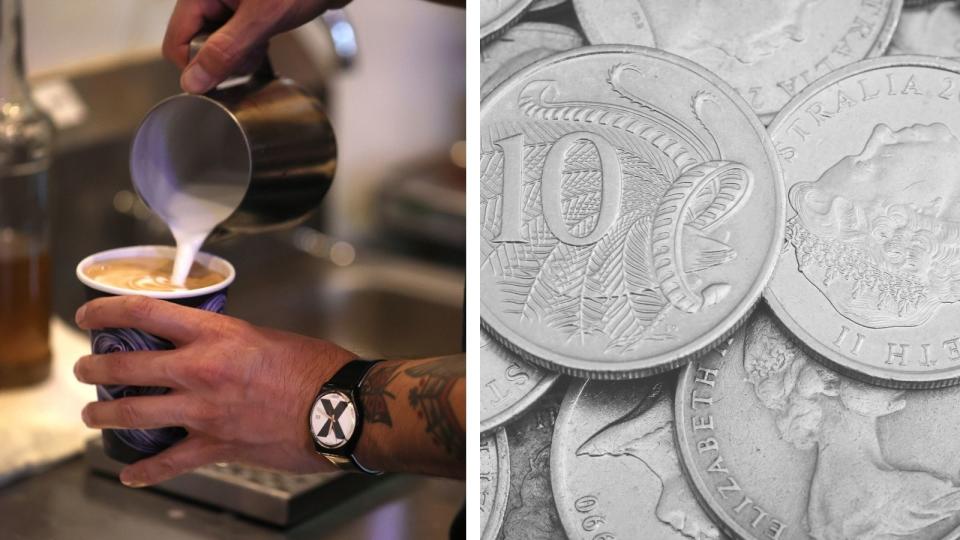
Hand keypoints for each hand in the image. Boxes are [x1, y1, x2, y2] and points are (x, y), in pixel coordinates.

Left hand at [73, 295, 355, 486]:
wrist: (339, 408)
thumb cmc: (316, 369)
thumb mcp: (266, 337)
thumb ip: (230, 342)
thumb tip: (213, 349)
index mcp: (216, 335)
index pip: (144, 313)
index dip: (107, 311)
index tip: (90, 314)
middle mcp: (201, 370)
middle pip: (126, 367)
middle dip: (95, 369)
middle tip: (86, 369)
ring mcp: (204, 411)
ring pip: (133, 414)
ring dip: (104, 415)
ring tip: (93, 416)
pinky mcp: (216, 446)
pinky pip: (169, 462)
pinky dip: (146, 471)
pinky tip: (132, 474)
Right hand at [163, 0, 349, 92]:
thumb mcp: (261, 19)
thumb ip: (225, 51)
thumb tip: (193, 81)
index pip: (175, 42)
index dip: (198, 65)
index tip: (225, 71)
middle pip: (195, 45)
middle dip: (223, 59)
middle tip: (252, 52)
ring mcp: (226, 4)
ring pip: (217, 45)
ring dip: (239, 55)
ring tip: (262, 44)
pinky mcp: (244, 11)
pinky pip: (234, 40)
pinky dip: (249, 48)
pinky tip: (266, 42)